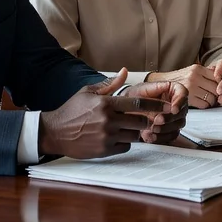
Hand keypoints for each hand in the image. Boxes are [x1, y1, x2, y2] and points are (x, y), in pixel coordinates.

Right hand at [38, 83, 167, 158]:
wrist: (54, 132)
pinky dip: (127, 142)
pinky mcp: (104, 150)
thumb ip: (110, 84)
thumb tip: (125, 71)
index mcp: (106, 104)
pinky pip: (125, 146)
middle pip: (140, 121)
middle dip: (150, 120)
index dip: (155, 105)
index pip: (138, 104)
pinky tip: (121, 137)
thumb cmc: (72, 110)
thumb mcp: (88, 92)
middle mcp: (108, 120)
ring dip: (138, 132)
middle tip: (157, 119)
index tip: (167, 106)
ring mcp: (106, 137)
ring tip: (138, 128)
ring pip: (135, 135)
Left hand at [124, 80, 187, 144]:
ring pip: (178, 125)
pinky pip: (171, 136)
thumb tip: (167, 89)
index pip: (183, 93)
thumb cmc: (133, 97)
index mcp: (171, 90)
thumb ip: (154, 88)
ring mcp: (173, 118)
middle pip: (182, 111)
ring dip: (166, 129)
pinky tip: (150, 136)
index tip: (173, 109)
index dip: (180, 102)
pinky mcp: (168, 130)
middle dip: (170, 118)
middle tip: (158, 120)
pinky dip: (161, 137)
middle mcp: (175, 104)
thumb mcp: (141, 89)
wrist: (124, 111)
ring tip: (152, 129)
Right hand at [147, 64, 218, 108]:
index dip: (221, 83)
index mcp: (197, 68)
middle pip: (216, 88)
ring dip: (212, 101)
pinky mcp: (187, 99)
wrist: (161, 85)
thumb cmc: (180, 78)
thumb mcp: (192, 70)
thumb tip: (221, 73)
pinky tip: (202, 103)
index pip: (217, 76)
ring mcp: (190, 88)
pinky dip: (205, 105)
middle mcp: (194, 77)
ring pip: (212, 97)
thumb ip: (206, 72)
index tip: (220, 87)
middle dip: (218, 93)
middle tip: (217, 96)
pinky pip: (204, 104)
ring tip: (209, 100)